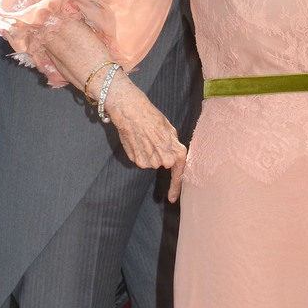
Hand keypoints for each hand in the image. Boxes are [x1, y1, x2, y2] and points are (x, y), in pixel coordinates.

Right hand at [105, 76, 186, 195]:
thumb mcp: (167, 127)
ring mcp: (148, 159)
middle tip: (154, 140)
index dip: (176, 185)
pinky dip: (139, 153)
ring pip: (151, 164)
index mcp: (173, 146)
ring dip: (149, 154)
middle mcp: (162, 156)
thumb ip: (173, 143)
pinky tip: (137, 140)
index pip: (179, 170)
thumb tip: (175, 157)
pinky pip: (140, 162)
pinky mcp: (135, 159)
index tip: (172, 198)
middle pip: (164, 165)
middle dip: (161, 156)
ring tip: (145, 137)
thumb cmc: (149, 114)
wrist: (129, 109)